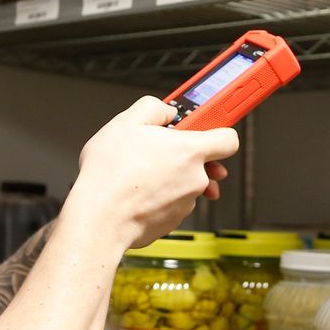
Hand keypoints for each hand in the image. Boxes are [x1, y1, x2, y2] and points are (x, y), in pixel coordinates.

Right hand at [70, 98, 239, 246]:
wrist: (99, 218)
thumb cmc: (111, 174)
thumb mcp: (127, 122)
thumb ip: (154, 108)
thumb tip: (166, 112)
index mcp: (190, 151)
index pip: (229, 139)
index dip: (216, 131)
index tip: (205, 128)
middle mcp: (195, 179)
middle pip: (206, 163)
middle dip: (186, 156)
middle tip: (162, 151)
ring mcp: (186, 204)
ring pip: (186, 184)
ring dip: (170, 177)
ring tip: (141, 173)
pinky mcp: (172, 221)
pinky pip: (172, 203)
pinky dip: (159, 197)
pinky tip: (137, 192)